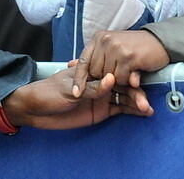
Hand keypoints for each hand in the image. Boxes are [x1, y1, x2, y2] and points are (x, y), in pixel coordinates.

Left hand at [2, 65, 151, 129]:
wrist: (36, 109)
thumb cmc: (49, 92)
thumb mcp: (70, 90)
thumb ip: (91, 87)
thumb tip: (111, 79)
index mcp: (90, 71)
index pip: (111, 71)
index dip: (125, 75)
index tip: (137, 80)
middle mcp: (98, 81)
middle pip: (121, 84)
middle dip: (134, 92)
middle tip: (144, 101)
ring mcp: (101, 96)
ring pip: (123, 97)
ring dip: (136, 101)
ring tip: (147, 108)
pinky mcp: (103, 110)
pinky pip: (120, 108)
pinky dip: (132, 110)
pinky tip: (144, 111)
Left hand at [70, 30, 169, 97]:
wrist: (160, 41)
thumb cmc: (134, 47)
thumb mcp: (111, 48)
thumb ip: (94, 57)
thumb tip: (70, 64)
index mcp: (98, 38)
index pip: (84, 61)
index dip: (79, 79)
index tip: (75, 94)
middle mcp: (105, 41)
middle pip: (96, 72)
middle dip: (104, 81)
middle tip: (117, 79)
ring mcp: (117, 49)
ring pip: (109, 78)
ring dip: (119, 82)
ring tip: (128, 75)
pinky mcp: (129, 57)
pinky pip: (122, 79)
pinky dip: (128, 81)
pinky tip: (135, 76)